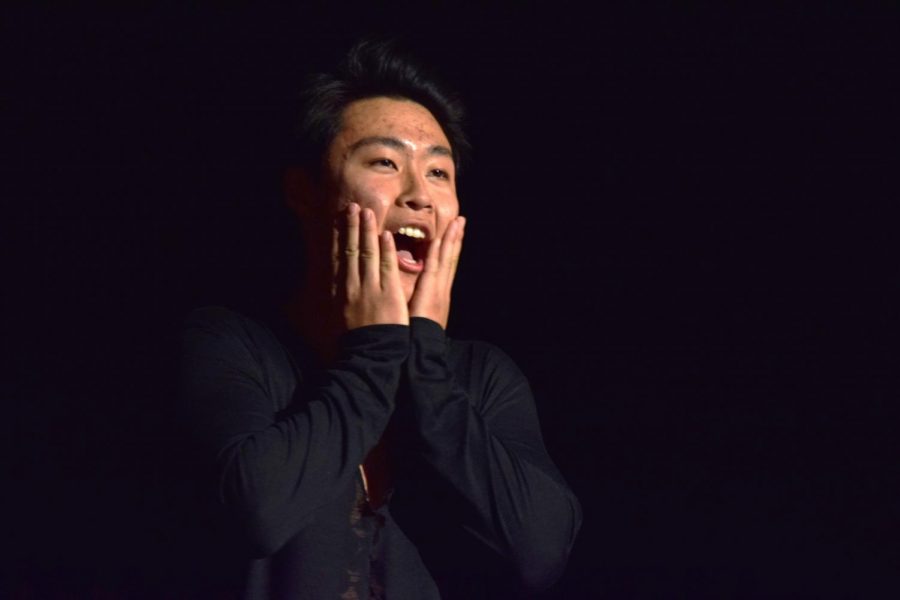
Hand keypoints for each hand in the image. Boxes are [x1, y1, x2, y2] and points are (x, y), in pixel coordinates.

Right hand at [333, 203, 408, 329]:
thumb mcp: (341, 316)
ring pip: (367, 253)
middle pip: (351, 250)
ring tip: (366, 211)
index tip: (338, 220)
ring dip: (367, 231)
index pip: (339, 258)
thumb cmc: (356, 339)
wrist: (369, 355)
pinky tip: (384, 235)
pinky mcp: (387, 293)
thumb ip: (340, 298)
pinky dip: (385, 250)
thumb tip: (334, 287)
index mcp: (341, 290)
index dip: (339, 237)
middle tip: (351, 206)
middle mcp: (352, 285)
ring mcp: (370, 288)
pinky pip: (385, 267)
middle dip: (351, 227)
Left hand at [408, 216, 465, 328]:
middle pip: (450, 259)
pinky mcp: (431, 293)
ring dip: (451, 240)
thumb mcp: (421, 315)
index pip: (446, 266)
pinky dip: (436, 254)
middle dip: (456, 239)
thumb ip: (421, 302)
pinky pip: (433, 269)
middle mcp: (442, 289)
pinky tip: (439, 240)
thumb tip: (417, 295)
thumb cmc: (417, 335)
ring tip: (457, 222)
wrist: (423, 351)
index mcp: (439, 294)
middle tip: (461, 220)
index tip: (454, 232)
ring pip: (446, 260)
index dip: (451, 248)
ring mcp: (439, 290)